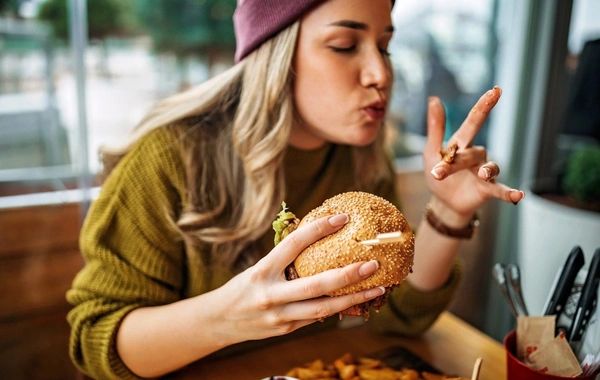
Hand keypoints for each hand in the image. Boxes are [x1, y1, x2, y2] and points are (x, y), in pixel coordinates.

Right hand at [206, 214, 383, 345]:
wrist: (219, 321)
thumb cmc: (243, 287)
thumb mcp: (259, 268)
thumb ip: (285, 259)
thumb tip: (321, 239)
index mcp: (262, 270)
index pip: (294, 244)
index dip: (319, 228)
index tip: (343, 218)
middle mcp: (271, 294)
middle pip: (317, 285)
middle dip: (349, 274)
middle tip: (373, 263)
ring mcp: (280, 316)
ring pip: (323, 308)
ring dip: (354, 298)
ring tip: (377, 288)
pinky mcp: (286, 330)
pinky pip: (318, 319)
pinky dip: (339, 309)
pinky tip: (358, 301)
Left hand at [423, 87, 524, 220]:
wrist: (443, 201)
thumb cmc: (437, 171)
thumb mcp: (431, 151)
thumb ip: (436, 127)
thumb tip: (434, 98)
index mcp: (461, 143)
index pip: (474, 121)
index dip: (484, 106)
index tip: (495, 90)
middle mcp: (476, 154)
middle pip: (470, 153)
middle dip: (455, 162)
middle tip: (438, 171)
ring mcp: (483, 172)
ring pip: (488, 168)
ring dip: (486, 170)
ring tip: (482, 174)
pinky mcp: (487, 190)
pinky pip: (500, 190)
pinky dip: (509, 193)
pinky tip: (519, 195)